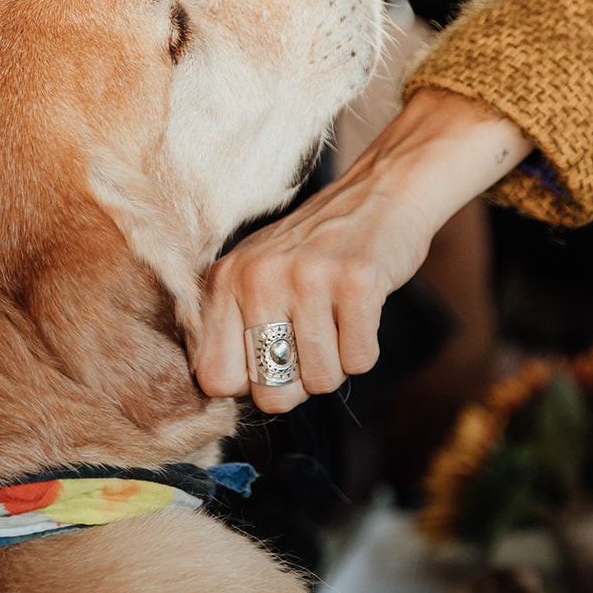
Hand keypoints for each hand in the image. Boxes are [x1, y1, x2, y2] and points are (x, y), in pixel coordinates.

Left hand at [192, 89, 531, 411]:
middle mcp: (257, 277)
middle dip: (297, 388)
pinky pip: (360, 361)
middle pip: (270, 392)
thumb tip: (236, 396)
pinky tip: (360, 312)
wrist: (377, 196)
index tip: (269, 365)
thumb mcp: (256, 275)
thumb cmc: (313, 252)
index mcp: (225, 280)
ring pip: (321, 380)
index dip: (249, 385)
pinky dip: (365, 350)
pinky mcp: (356, 283)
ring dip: (336, 364)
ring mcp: (307, 278)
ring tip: (336, 321)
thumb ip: (235, 329)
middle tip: (310, 349)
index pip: (215, 378)